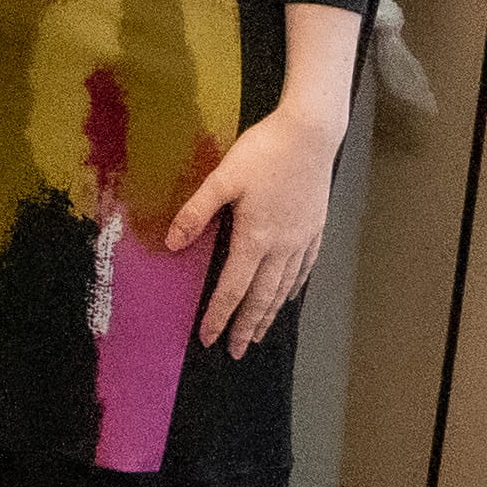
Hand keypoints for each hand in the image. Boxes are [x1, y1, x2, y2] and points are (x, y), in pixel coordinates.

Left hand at [167, 96, 343, 356]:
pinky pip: (304, 269)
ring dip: (269, 313)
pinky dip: (292, 289)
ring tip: (260, 334)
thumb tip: (170, 244)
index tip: (208, 339)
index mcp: (255, 237)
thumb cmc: (263, 152)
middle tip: (236, 351)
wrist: (311, 134)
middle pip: (262, 297)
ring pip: (284, 287)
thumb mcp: (222, 178)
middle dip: (247, 326)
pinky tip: (288, 296)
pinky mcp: (315, 229)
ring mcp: (302, 239)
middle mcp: (282, 247)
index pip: (233, 288)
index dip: (220, 315)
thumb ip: (196, 212)